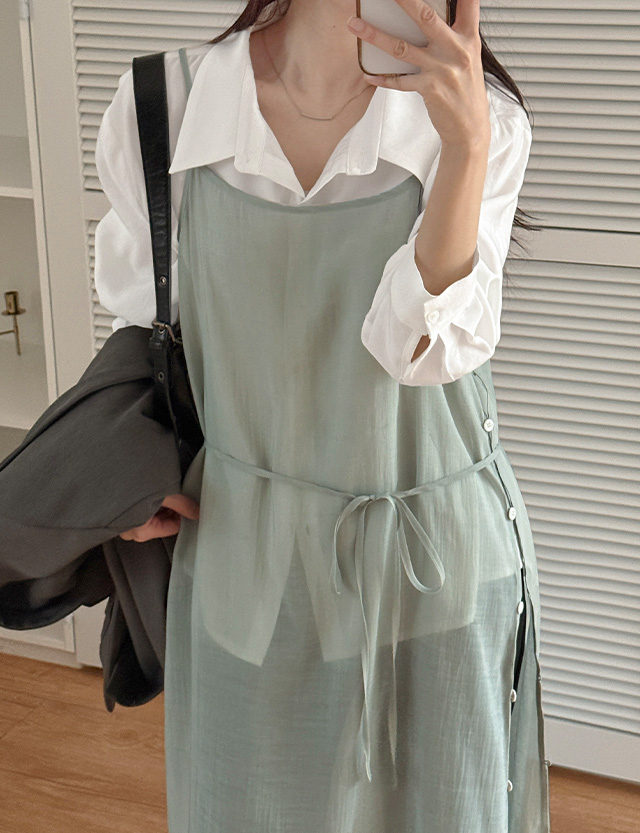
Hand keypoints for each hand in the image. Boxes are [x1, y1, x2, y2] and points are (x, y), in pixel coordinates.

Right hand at [118, 493, 199, 541]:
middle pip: (161, 522)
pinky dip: (146, 502)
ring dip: (158, 503)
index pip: (173, 527)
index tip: (188, 501)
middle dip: (170, 508)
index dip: (183, 514)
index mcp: (142, 532)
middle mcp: (131, 532)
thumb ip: (182, 505)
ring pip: (150, 516)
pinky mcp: (117, 514)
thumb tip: (197, 512)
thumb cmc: (129, 488)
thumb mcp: (164, 495)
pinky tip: (148, 489)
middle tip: (174, 491)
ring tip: (159, 488)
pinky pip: (139, 511)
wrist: (103, 475)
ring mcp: (123, 524)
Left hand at [347, 0, 490, 150]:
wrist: (470, 128)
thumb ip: (454, 35)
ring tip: (356, 25)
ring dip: (375, 35)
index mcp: (469, 38)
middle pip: (426, 17)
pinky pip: (399, 81)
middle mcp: (456, 50)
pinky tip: (369, 74)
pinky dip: (383, 78)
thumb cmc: (466, 91)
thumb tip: (428, 17)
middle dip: (404, 0)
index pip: (469, 3)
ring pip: (402, 48)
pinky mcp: (429, 89)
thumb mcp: (469, 57)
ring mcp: (442, 70)